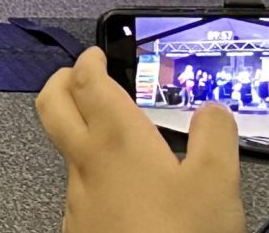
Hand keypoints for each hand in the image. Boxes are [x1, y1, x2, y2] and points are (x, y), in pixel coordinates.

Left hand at [36, 47, 245, 232]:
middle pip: (52, 104)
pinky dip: (91, 174)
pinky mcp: (80, 227)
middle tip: (76, 74)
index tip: (97, 53)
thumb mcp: (217, 182)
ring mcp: (77, 197)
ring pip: (64, 149)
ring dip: (78, 130)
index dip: (90, 60)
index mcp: (116, 138)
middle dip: (60, 81)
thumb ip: (216, 137)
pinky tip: (118, 188)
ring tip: (107, 133)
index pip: (87, 80)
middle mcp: (86, 162)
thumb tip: (213, 111)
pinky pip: (77, 189)